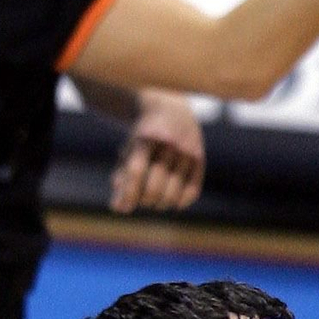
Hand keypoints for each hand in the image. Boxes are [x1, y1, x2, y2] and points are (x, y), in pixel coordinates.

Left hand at [109, 91, 205, 213]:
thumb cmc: (144, 137)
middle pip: (154, 187)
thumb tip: (118, 209)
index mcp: (146, 137)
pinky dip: (179, 202)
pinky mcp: (199, 158)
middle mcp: (169, 143)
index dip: (128, 194)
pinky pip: (191, 191)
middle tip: (140, 199)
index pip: (136, 172)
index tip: (122, 207)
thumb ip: (122, 177)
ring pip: (172, 194)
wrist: (172, 110)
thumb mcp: (129, 150)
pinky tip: (171, 200)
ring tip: (153, 198)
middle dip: (143, 200)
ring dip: (159, 204)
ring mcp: (187, 150)